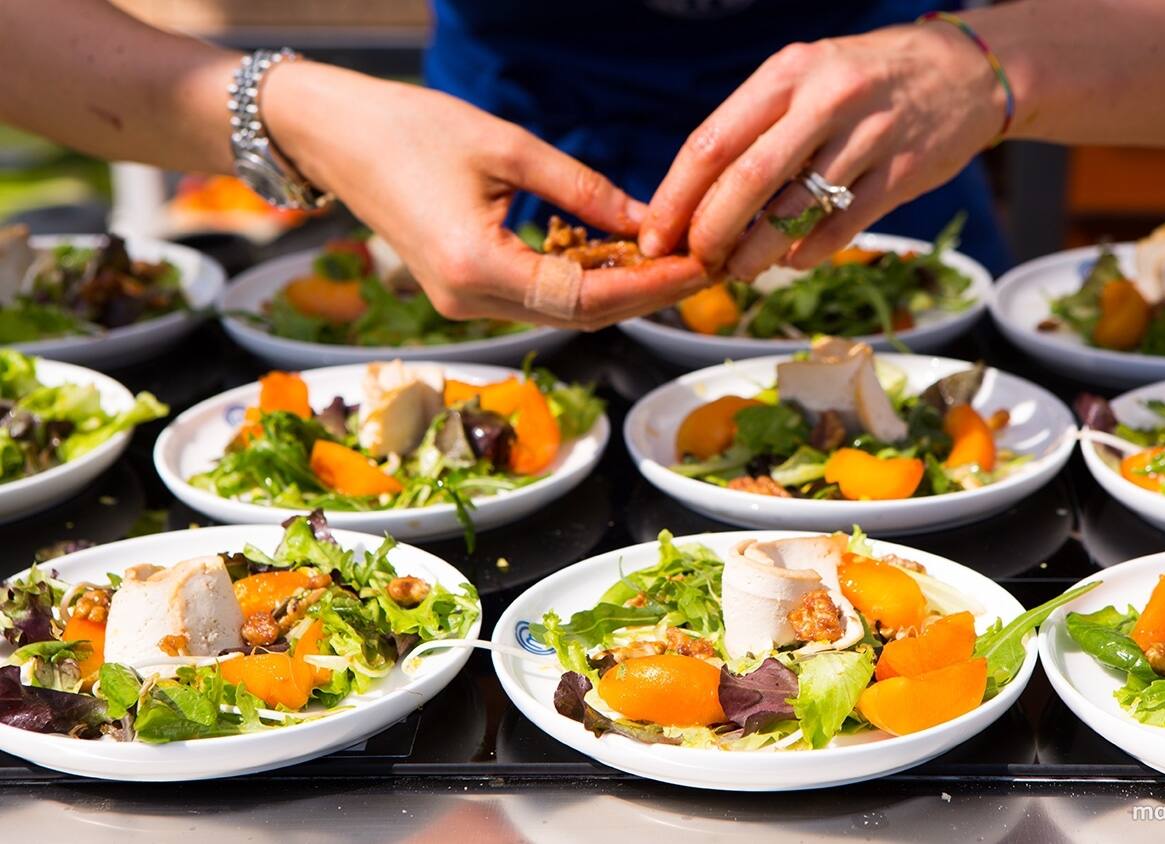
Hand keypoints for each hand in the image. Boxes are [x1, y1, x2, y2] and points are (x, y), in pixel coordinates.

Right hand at [262, 63, 706, 328]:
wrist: (337, 138)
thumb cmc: (412, 129)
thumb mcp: (508, 147)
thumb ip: (583, 189)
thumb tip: (649, 219)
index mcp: (477, 269)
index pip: (586, 297)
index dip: (649, 285)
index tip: (698, 264)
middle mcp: (469, 302)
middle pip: (581, 316)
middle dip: (645, 293)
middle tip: (702, 264)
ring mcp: (464, 306)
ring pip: (563, 313)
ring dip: (619, 291)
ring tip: (672, 259)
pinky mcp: (464, 294)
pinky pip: (539, 298)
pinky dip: (584, 282)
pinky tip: (620, 256)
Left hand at [639, 25, 1003, 279]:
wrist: (962, 71)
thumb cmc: (864, 82)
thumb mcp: (806, 77)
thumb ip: (756, 127)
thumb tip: (695, 198)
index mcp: (788, 74)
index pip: (711, 142)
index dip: (675, 197)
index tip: (655, 236)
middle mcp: (826, 100)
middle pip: (746, 180)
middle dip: (710, 233)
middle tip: (695, 262)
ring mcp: (868, 137)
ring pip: (793, 211)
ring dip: (755, 253)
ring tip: (739, 269)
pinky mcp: (902, 174)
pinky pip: (841, 228)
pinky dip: (807, 254)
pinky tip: (792, 260)